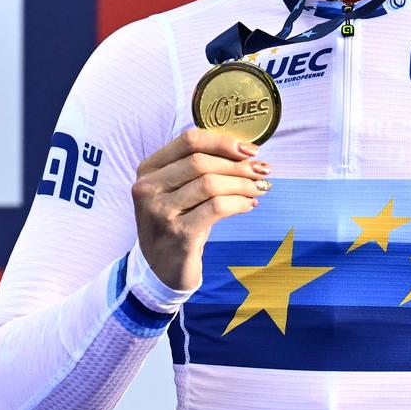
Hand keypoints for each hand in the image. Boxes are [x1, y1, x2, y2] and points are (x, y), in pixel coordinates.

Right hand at [131, 127, 271, 291]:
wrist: (162, 268)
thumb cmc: (177, 223)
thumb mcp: (178, 191)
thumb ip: (199, 168)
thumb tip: (245, 152)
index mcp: (148, 169)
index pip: (188, 141)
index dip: (223, 141)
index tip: (250, 150)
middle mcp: (148, 188)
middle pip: (200, 162)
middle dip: (237, 165)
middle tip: (261, 171)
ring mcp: (161, 212)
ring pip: (210, 184)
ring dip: (242, 184)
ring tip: (259, 188)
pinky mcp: (178, 233)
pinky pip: (216, 208)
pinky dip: (239, 203)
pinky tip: (249, 205)